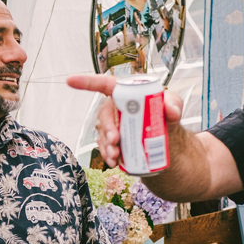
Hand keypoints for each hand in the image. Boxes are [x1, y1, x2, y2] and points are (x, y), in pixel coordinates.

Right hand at [66, 73, 184, 167]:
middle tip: (115, 139)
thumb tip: (170, 110)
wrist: (167, 142)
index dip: (86, 82)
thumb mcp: (173, 107)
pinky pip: (106, 148)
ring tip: (116, 156)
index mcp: (126, 93)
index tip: (70, 80)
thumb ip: (174, 105)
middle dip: (106, 127)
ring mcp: (113, 126)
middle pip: (104, 114)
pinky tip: (115, 163)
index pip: (105, 84)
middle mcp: (116, 108)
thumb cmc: (167, 116)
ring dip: (106, 145)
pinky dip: (109, 156)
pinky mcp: (113, 142)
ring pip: (102, 134)